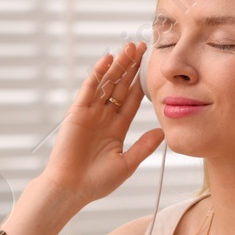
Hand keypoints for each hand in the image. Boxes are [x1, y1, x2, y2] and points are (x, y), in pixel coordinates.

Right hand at [39, 41, 165, 204]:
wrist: (71, 188)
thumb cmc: (97, 182)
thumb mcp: (127, 164)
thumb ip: (144, 146)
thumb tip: (162, 131)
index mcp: (117, 128)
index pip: (132, 99)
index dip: (142, 82)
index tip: (152, 66)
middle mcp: (104, 117)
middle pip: (120, 86)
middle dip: (131, 67)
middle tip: (143, 47)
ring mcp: (90, 113)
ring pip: (107, 83)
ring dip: (118, 65)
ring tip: (129, 47)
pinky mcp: (77, 112)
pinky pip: (89, 89)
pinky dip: (98, 73)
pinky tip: (108, 59)